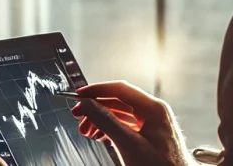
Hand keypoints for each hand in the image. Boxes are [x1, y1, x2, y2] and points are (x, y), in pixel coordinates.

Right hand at [70, 81, 190, 165]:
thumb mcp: (129, 144)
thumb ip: (106, 122)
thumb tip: (88, 105)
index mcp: (153, 109)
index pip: (120, 89)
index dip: (97, 90)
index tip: (80, 95)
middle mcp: (153, 113)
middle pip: (117, 101)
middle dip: (95, 108)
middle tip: (79, 114)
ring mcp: (151, 124)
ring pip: (119, 114)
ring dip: (100, 120)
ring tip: (86, 130)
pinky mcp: (148, 135)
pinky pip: (124, 125)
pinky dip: (109, 128)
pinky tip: (99, 135)